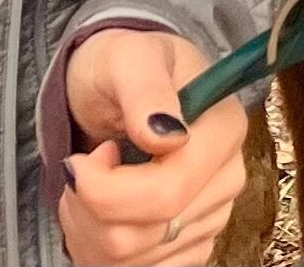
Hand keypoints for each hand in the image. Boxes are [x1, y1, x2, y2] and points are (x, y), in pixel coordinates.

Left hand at [59, 28, 248, 265]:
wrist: (117, 84)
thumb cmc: (121, 64)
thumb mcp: (126, 56)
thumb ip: (145, 87)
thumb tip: (166, 135)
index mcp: (223, 127)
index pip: (170, 190)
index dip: (110, 189)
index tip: (82, 158)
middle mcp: (227, 178)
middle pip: (151, 232)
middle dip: (92, 207)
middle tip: (76, 168)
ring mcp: (211, 216)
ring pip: (138, 258)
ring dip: (90, 227)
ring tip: (85, 182)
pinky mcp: (190, 243)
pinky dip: (100, 247)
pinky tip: (96, 209)